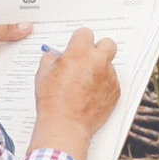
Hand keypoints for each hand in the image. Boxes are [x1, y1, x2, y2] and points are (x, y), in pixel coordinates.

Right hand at [27, 27, 119, 159]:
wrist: (65, 125)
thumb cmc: (53, 102)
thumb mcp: (43, 74)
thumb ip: (51, 59)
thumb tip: (55, 56)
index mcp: (80, 52)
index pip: (85, 33)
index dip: (79, 40)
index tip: (76, 46)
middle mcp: (98, 61)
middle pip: (107, 43)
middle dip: (98, 48)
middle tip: (88, 58)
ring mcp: (109, 77)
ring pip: (109, 65)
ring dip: (100, 69)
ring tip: (85, 83)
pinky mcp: (115, 91)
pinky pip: (111, 81)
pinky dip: (103, 85)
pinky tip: (90, 94)